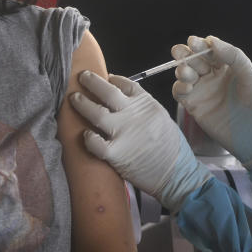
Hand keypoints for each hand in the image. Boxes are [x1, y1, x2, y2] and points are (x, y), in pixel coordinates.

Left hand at [71, 71, 212, 210]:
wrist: (178, 174)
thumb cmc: (172, 148)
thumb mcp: (162, 118)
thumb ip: (143, 107)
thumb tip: (123, 99)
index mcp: (146, 104)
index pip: (125, 84)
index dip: (112, 79)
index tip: (105, 78)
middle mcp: (133, 114)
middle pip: (107, 91)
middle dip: (91, 81)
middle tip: (82, 77)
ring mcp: (123, 133)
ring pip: (95, 113)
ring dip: (82, 104)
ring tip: (74, 98)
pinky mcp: (116, 154)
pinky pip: (94, 142)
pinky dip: (87, 138)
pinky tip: (85, 134)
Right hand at [172, 35, 251, 167]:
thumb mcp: (250, 74)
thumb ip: (233, 55)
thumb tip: (211, 41)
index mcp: (226, 65)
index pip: (208, 50)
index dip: (200, 44)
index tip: (193, 42)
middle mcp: (211, 75)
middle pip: (193, 59)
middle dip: (185, 54)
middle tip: (180, 52)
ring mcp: (202, 89)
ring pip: (184, 73)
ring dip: (182, 69)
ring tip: (187, 73)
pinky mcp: (194, 105)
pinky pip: (179, 92)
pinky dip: (179, 86)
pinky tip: (187, 86)